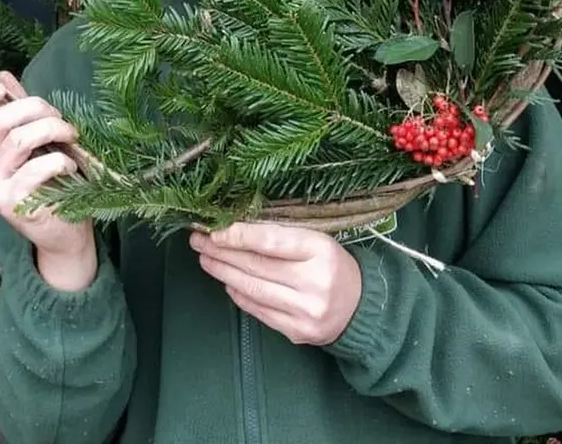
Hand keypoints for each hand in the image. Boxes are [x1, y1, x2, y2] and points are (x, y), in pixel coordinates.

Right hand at [0, 71, 95, 290]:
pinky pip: (37, 168)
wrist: (63, 232)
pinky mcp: (13, 204)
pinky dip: (61, 161)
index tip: (3, 90)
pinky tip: (70, 167)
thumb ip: (19, 111)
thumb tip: (2, 74)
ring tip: (71, 136)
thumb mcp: (35, 142)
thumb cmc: (51, 182)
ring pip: (19, 139)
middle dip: (36, 108)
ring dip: (53, 129)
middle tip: (60, 119)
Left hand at [190, 222, 361, 345]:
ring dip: (224, 273)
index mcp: (321, 250)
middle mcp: (314, 282)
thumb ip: (282, 235)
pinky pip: (259, 310)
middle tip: (199, 241)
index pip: (270, 241)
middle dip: (222, 252)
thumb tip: (234, 228)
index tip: (214, 230)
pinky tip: (227, 282)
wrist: (362, 307)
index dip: (238, 235)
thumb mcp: (317, 241)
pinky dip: (239, 295)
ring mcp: (306, 311)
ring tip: (206, 260)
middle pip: (256, 266)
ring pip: (253, 289)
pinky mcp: (298, 332)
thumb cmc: (333, 265)